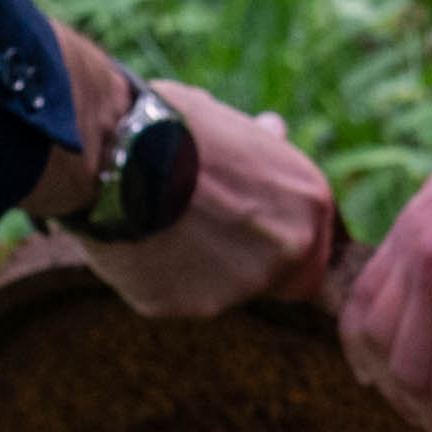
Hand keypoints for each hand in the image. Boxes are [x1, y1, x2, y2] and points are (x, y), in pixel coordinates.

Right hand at [78, 79, 339, 317]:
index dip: (281, 237)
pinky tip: (139, 241)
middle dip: (247, 261)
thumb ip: (261, 147)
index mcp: (310, 201)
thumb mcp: (229, 123)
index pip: (318, 246)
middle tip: (205, 232)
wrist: (113, 152)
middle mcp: (290, 250)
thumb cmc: (171, 125)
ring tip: (161, 226)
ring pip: (226, 290)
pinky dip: (162, 277)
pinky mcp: (192, 308)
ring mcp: (243, 286)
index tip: (251, 226)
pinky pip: (180, 297)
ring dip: (201, 268)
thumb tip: (274, 130)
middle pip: (279, 278)